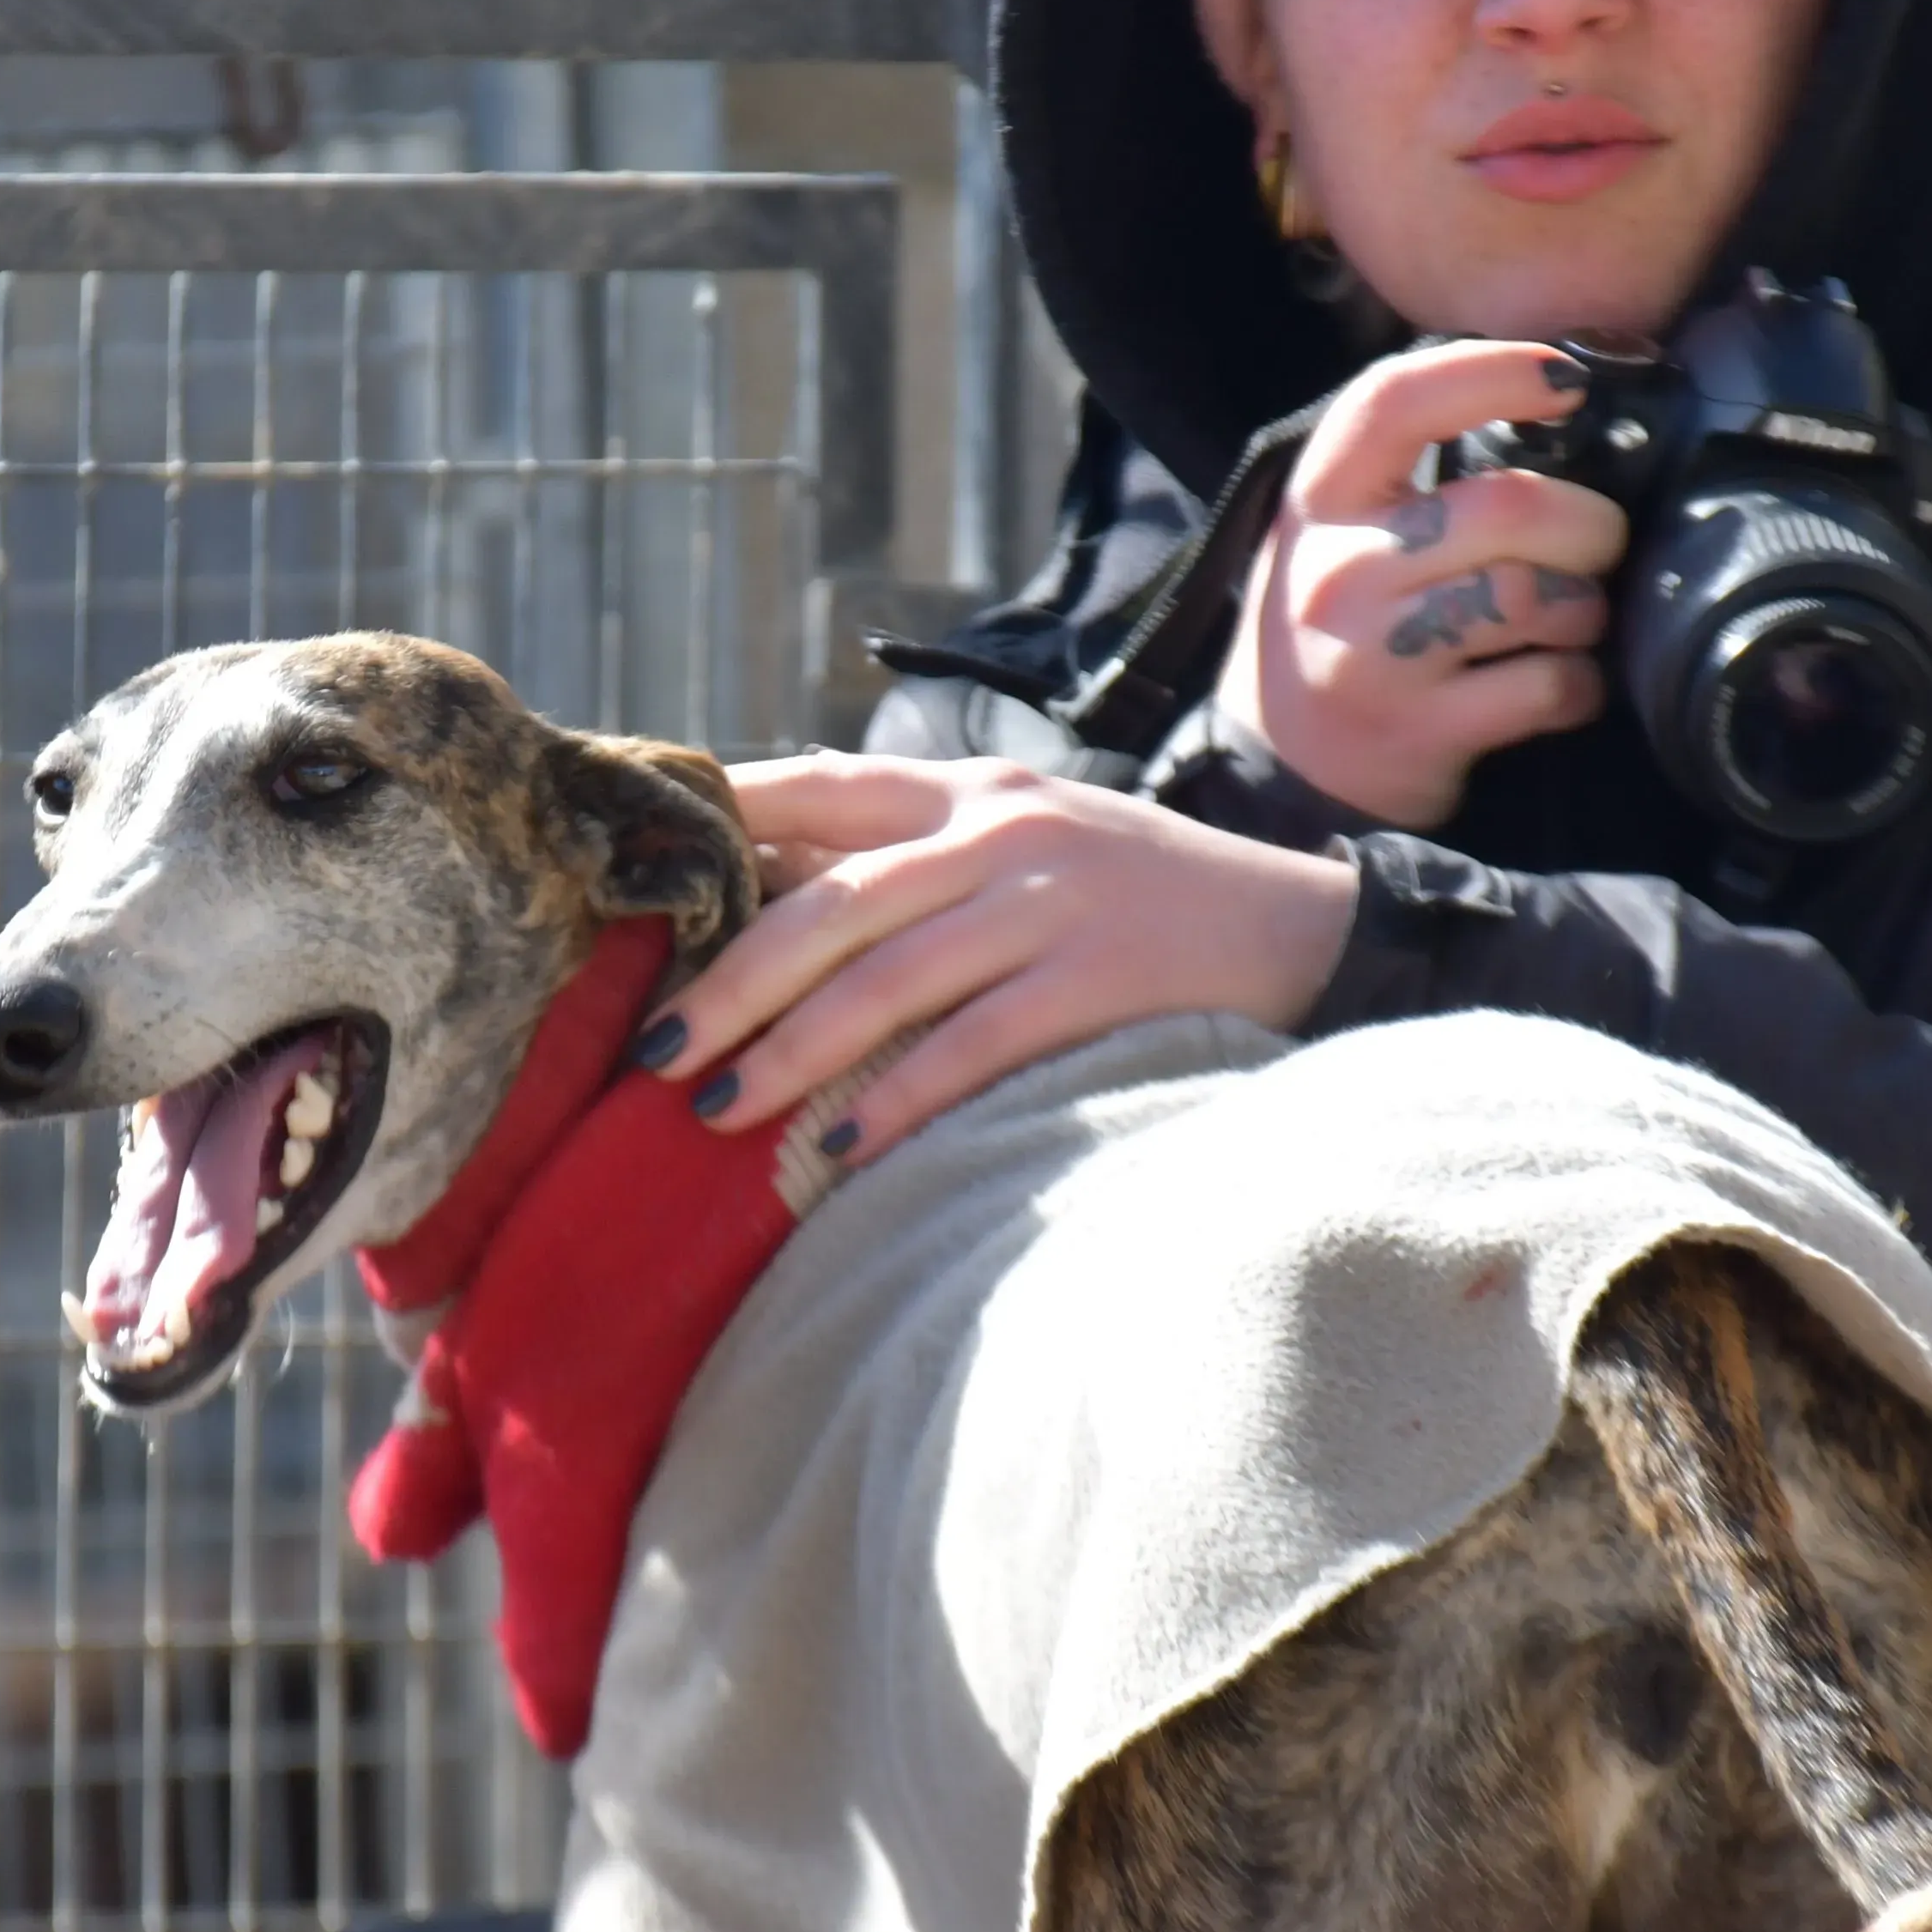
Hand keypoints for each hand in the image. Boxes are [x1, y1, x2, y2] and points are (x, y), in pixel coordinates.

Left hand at [640, 754, 1360, 1164]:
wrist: (1299, 926)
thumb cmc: (1132, 898)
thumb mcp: (1025, 844)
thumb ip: (913, 860)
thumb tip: (765, 902)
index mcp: (969, 787)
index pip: (819, 785)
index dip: (721, 823)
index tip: (632, 875)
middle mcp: (1000, 829)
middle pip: (830, 900)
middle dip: (729, 979)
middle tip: (653, 1048)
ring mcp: (1049, 902)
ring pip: (885, 976)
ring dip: (790, 1048)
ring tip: (715, 1108)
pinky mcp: (1093, 980)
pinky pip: (969, 1046)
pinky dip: (896, 1097)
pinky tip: (838, 1145)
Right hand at [1222, 338, 1630, 828]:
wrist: (1277, 772)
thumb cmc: (1338, 628)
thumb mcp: (1339, 534)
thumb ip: (1411, 475)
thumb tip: (1551, 402)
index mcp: (1319, 502)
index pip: (1396, 402)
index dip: (1489, 371)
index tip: (1565, 379)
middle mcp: (1338, 571)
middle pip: (1508, 508)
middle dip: (1590, 526)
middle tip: (1597, 545)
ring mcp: (1375, 656)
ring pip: (1535, 595)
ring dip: (1585, 606)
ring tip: (1571, 617)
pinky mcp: (1419, 731)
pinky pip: (1547, 685)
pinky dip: (1579, 685)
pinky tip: (1558, 687)